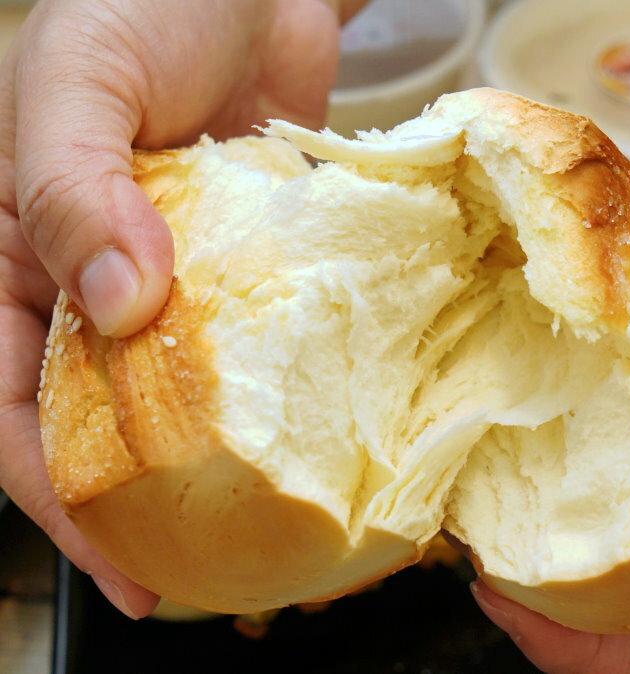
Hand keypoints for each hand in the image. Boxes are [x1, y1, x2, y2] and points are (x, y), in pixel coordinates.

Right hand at [0, 0, 363, 617]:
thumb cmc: (143, 1)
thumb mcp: (77, 80)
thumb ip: (71, 186)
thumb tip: (120, 305)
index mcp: (16, 257)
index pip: (15, 409)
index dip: (57, 500)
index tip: (120, 568)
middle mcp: (93, 282)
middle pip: (102, 423)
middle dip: (141, 505)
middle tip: (200, 575)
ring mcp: (178, 280)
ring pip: (181, 395)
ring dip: (211, 463)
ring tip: (260, 529)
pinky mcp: (248, 268)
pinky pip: (254, 346)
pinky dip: (271, 393)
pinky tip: (310, 434)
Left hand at [470, 221, 629, 672]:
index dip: (580, 656)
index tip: (506, 602)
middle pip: (604, 578)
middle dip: (528, 560)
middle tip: (465, 510)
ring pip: (599, 489)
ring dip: (537, 474)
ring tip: (476, 444)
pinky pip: (613, 408)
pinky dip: (572, 396)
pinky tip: (528, 365)